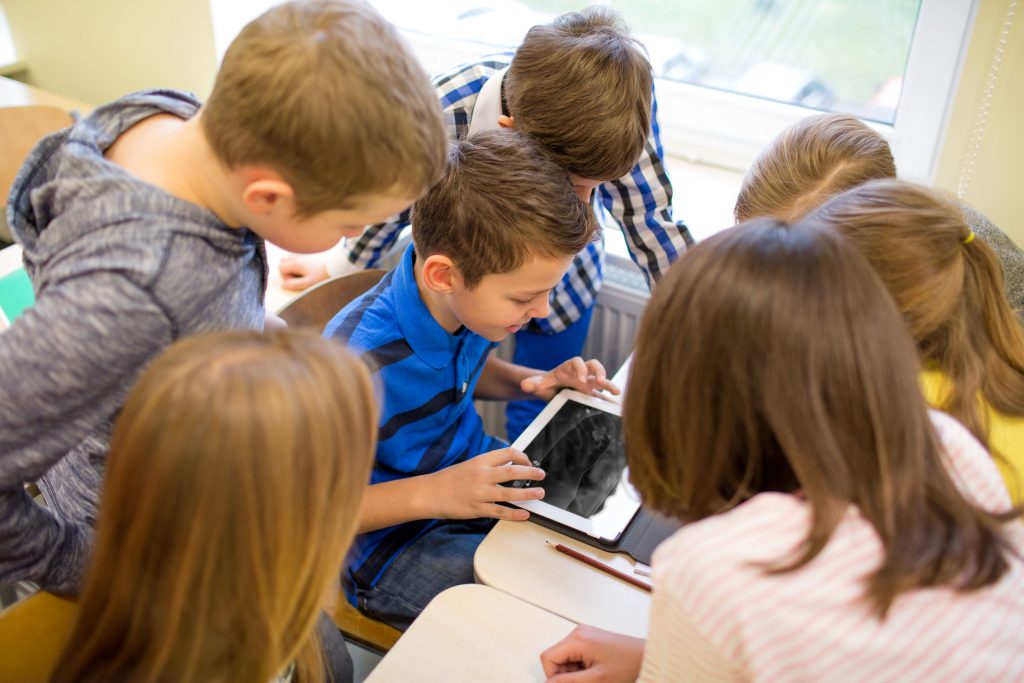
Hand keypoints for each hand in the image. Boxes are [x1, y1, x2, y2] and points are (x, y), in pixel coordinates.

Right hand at [278, 253, 329, 290]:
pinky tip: (309, 268)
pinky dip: (299, 262)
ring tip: (303, 273)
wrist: (337, 263)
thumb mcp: (309, 283)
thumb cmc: (324, 274)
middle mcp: (298, 256)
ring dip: (292, 265)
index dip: (286, 277)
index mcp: (296, 263)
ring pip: (290, 257)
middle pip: (283, 261)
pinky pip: (298, 256)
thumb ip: (295, 284)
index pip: (281, 268)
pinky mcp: (310, 252)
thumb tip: (284, 285)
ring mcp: (304, 253)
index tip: (296, 281)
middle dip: (287, 270)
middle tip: (298, 277)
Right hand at [427, 448, 545, 520]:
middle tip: (541, 475)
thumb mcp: (470, 465)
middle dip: (530, 472)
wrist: (430, 493)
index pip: (507, 453)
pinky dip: (515, 514)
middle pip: (512, 471)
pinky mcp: (477, 509)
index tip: (529, 462)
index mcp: (480, 461)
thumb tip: (511, 466)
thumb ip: (489, 466)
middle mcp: (482, 475)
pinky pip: (500, 512)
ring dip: (527, 494)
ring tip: (540, 494)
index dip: (522, 456)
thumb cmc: (451, 478)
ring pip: (509, 493)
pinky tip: (525, 514)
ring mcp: (480, 493)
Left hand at [521, 357, 620, 402]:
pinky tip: (618, 406)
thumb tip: (525, 385)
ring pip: (602, 379)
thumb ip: (532, 383)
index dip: (581, 369)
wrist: (550, 388)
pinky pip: (603, 394)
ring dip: (609, 384)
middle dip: (599, 372)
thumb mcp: (538, 383)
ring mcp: (588, 383)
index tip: (581, 380)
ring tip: (616, 392)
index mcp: (568, 368)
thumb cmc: (546, 383)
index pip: (577, 362)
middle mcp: (581, 372)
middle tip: (601, 382)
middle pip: (594, 365)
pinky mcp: (591, 393)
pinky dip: (610, 399)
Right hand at [540, 625, 644, 681]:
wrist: (647, 657)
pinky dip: (581, 668)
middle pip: (556, 658)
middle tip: (586, 681)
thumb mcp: (596, 679)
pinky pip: (575, 656)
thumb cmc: (629, 665)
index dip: (553, 677)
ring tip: (595, 677)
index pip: (547, 658)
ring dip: (575, 673)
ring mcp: (585, 635)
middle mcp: (578, 633)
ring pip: (566, 659)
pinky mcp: (590, 640)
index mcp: (577, 639)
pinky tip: (596, 672)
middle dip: (566, 675)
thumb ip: (569, 682)